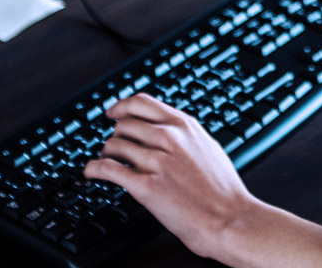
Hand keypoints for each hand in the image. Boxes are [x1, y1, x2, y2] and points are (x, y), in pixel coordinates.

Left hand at [84, 93, 254, 260]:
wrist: (230, 219)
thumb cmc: (223, 190)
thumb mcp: (207, 147)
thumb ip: (185, 134)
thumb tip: (166, 127)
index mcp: (184, 126)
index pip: (141, 103)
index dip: (121, 106)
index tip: (112, 113)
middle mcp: (168, 138)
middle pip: (123, 124)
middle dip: (115, 135)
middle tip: (113, 146)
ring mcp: (155, 161)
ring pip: (113, 145)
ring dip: (105, 153)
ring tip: (106, 161)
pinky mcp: (145, 185)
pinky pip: (108, 169)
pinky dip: (94, 169)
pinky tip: (92, 172)